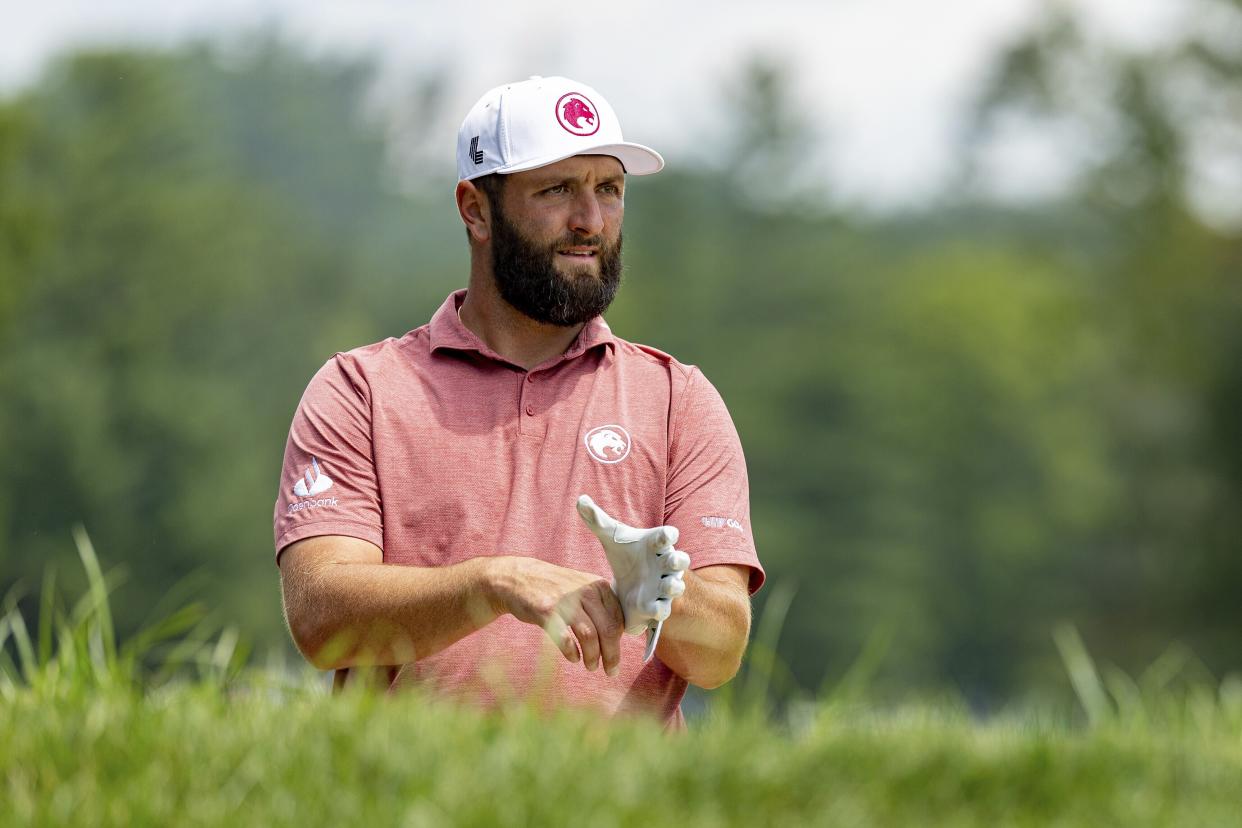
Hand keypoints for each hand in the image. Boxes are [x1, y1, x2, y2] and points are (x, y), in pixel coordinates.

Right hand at [487, 556, 624, 675]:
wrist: (519, 578)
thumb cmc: (556, 589)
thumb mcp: (583, 587)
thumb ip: (602, 606)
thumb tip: (620, 636)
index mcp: (598, 585)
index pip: (618, 620)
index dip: (619, 643)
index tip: (615, 656)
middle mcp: (585, 591)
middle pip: (608, 630)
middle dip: (611, 655)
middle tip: (610, 671)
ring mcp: (565, 601)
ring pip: (589, 636)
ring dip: (592, 657)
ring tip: (590, 666)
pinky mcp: (546, 611)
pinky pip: (565, 639)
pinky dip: (572, 653)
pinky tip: (573, 657)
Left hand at [575, 495, 689, 635]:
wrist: (628, 584)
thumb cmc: (626, 554)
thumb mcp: (610, 537)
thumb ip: (596, 519)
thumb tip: (580, 500)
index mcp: (656, 544)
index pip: (668, 536)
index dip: (669, 535)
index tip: (667, 534)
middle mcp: (665, 565)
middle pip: (679, 560)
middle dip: (678, 560)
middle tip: (674, 559)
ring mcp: (663, 587)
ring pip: (675, 587)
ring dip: (673, 586)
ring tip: (667, 586)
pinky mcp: (656, 606)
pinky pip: (662, 610)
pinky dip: (658, 610)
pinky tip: (650, 611)